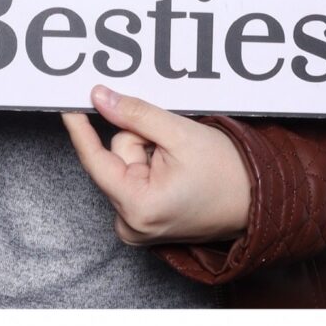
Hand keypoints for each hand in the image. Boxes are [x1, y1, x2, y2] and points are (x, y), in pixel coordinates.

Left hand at [61, 85, 250, 245]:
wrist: (259, 202)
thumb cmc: (228, 174)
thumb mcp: (179, 134)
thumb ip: (135, 114)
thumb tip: (100, 98)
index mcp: (137, 207)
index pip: (94, 160)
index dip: (80, 128)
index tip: (66, 104)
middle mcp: (131, 225)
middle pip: (116, 158)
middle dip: (140, 141)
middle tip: (172, 143)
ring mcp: (137, 226)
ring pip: (125, 165)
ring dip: (148, 152)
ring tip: (181, 160)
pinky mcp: (144, 222)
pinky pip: (134, 177)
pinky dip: (150, 165)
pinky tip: (176, 170)